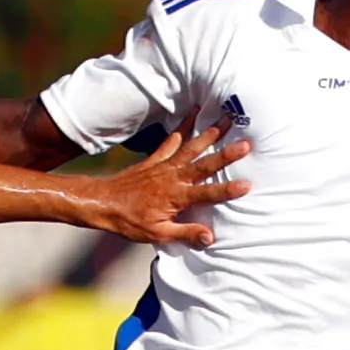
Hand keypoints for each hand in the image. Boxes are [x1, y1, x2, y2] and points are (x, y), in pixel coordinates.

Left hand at [81, 118, 251, 246]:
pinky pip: (172, 140)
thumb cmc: (129, 221)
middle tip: (246, 143)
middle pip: (204, 165)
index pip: (207, 194)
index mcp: (176, 197)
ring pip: (191, 147)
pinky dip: (183, 126)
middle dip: (226, 154)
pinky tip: (194, 112)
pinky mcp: (155, 159)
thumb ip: (185, 233)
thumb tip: (210, 237)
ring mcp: (164, 166)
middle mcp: (173, 178)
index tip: (247, 185)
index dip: (227, 190)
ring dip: (210, 134)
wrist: (102, 203)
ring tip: (226, 119)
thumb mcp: (157, 234)